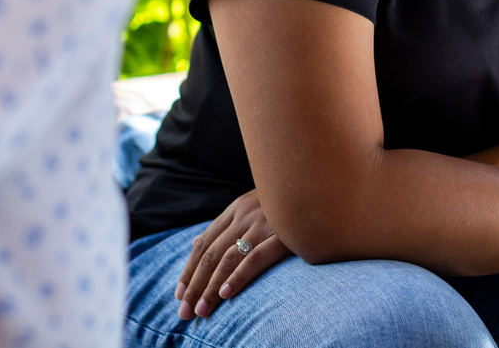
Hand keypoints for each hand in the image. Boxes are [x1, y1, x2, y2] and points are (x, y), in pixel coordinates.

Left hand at [175, 188, 290, 319]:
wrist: (320, 186)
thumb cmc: (287, 203)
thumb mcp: (253, 207)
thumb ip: (226, 226)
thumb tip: (196, 242)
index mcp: (236, 209)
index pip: (204, 243)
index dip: (189, 270)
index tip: (179, 294)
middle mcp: (244, 214)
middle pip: (210, 254)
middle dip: (195, 285)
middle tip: (184, 311)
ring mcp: (263, 224)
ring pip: (227, 259)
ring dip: (211, 287)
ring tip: (201, 310)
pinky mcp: (282, 236)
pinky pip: (255, 259)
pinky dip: (238, 277)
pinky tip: (226, 294)